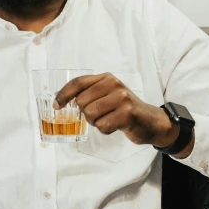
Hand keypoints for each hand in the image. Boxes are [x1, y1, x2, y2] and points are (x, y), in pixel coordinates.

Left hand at [54, 73, 192, 156]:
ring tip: (109, 120)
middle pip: (81, 102)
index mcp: (107, 78)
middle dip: (86, 114)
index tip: (57, 105)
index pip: (78, 82)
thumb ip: (87, 93)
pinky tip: (116, 126)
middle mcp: (114, 84)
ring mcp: (122, 98)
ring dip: (96, 123)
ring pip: (90, 114)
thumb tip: (58, 98)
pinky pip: (102, 126)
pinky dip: (105, 130)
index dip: (64, 94)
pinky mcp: (127, 114)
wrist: (151, 121)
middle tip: (100, 115)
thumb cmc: (125, 109)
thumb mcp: (107, 95)